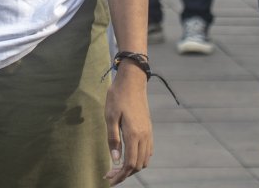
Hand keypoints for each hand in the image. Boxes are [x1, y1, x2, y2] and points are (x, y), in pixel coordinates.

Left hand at [103, 64, 152, 184]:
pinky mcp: (149, 128)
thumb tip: (115, 159)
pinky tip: (129, 156)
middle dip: (125, 174)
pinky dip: (139, 158)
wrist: (133, 80)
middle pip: (138, 165)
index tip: (109, 179)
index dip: (120, 175)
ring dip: (132, 167)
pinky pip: (148, 150)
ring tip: (118, 168)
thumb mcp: (110, 116)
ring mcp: (148, 132)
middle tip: (110, 174)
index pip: (130, 164)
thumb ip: (112, 139)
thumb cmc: (118, 96)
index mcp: (134, 134)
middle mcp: (144, 136)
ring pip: (144, 159)